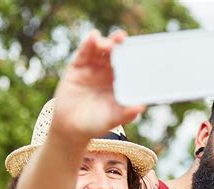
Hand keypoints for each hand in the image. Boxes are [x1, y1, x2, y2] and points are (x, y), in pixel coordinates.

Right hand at [52, 29, 144, 143]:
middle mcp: (108, 72)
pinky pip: (84, 53)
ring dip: (105, 42)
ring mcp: (93, 68)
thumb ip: (126, 113)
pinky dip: (88, 44)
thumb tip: (141, 107)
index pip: (129, 66)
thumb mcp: (113, 119)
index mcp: (121, 82)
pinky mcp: (78, 67)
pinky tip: (93, 36)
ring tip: (109, 41)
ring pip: (100, 50)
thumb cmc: (97, 124)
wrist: (71, 128)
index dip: (133, 56)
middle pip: (115, 54)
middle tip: (122, 38)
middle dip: (119, 44)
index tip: (139, 49)